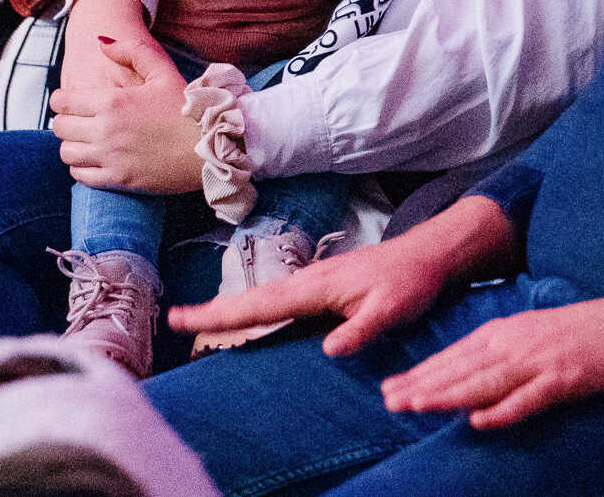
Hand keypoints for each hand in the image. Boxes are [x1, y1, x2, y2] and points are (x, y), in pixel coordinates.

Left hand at [49, 34, 201, 192]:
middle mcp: (105, 130)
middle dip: (66, 121)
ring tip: (87, 140)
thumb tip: (101, 42)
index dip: (62, 99)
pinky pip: (81, 176)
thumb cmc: (188, 106)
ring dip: (73, 144)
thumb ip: (131, 50)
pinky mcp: (119, 180)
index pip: (61, 101)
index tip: (72, 100)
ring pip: (67, 153)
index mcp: (112, 101)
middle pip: (60, 127)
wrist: (212, 145)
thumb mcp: (162, 70)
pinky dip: (82, 168)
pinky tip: (96, 159)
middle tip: (80, 119)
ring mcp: (110, 158)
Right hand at [169, 194, 513, 356]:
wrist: (428, 255)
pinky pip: (278, 300)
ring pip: (263, 298)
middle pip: (252, 299)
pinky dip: (255, 308)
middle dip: (213, 310)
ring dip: (230, 309)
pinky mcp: (322, 287)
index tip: (186, 318)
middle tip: (175, 319)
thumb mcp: (392, 309)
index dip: (223, 315)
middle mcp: (308, 281)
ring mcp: (313, 282)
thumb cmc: (410, 282)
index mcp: (317, 286)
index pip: (262, 305)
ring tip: (196, 320)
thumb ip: (361, 329)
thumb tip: (328, 348)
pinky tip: (247, 319)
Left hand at [377, 294, 603, 429]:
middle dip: (423, 386)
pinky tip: (479, 422)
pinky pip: (527, 399)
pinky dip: (502, 411)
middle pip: (461, 368)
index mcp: (504, 332)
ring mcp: (537, 361)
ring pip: (484, 382)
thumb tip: (464, 376)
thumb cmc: (577, 333)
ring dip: (449, 395)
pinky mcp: (562, 379)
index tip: (389, 389)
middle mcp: (514, 344)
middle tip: (389, 400)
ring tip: (418, 406)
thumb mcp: (528, 333)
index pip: (453, 356)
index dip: (421, 374)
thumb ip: (498, 353)